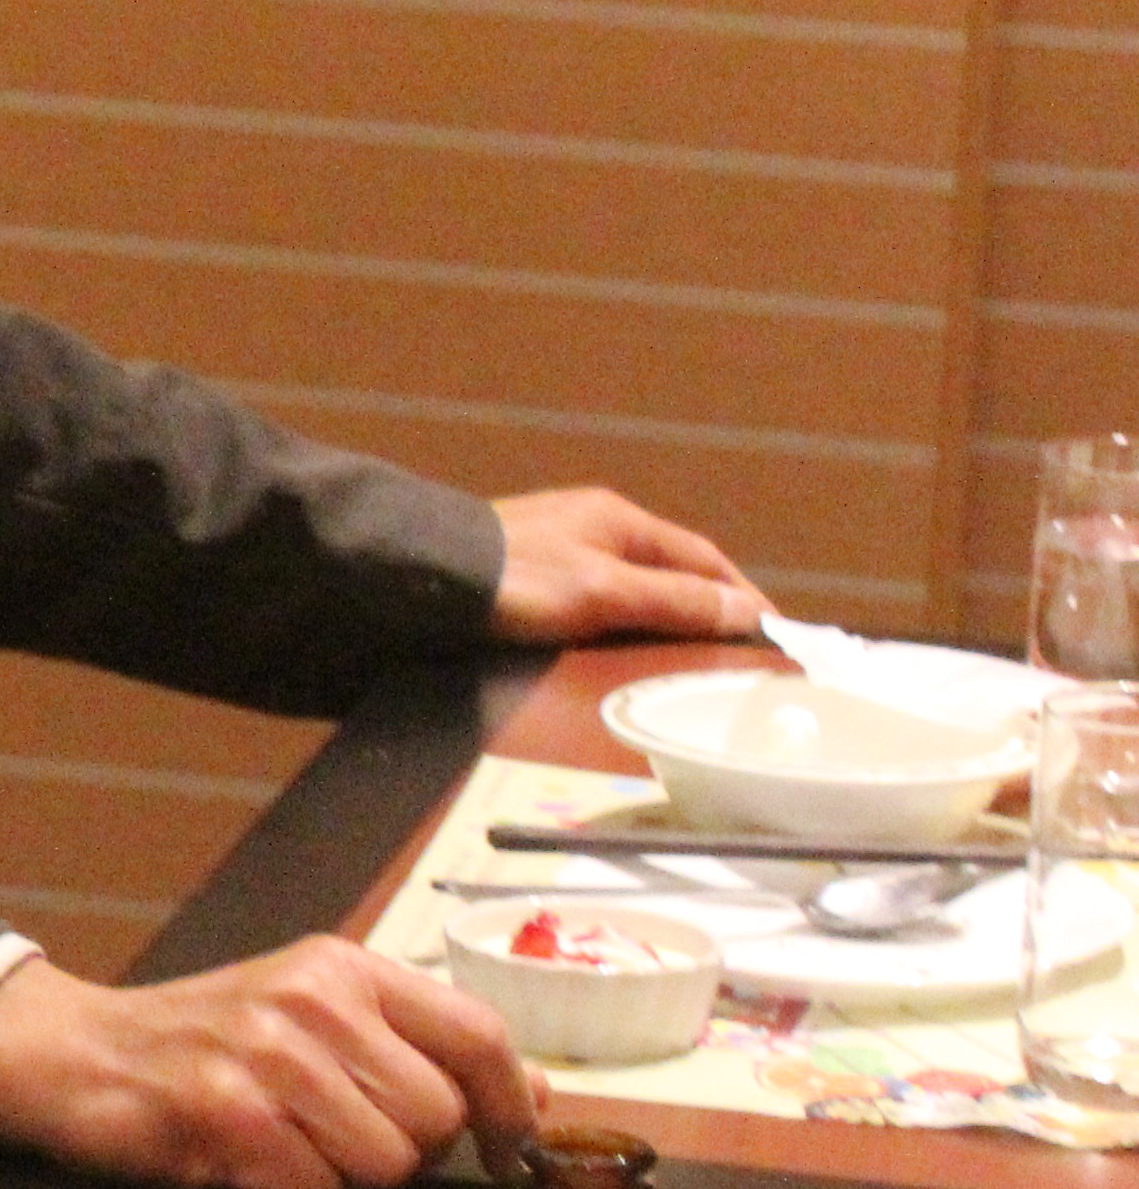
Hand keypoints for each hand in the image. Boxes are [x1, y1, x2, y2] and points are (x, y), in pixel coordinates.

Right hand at [0, 938, 539, 1188]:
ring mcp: (270, 1055)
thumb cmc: (201, 1042)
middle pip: (437, 1116)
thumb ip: (413, 1045)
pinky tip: (246, 1158)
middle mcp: (314, 1000)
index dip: (512, 1106)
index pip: (478, 1034)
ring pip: (386, 1162)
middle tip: (336, 1136)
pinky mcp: (229, 1114)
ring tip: (286, 1143)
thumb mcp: (311, 1015)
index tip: (512, 1150)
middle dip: (403, 1150)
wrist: (74, 1052)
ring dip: (344, 1175)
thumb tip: (531, 1091)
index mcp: (344, 968)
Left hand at [489, 489, 765, 646]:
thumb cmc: (511, 580)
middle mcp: (592, 530)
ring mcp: (558, 554)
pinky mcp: (528, 583)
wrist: (415, 579)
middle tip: (735, 660)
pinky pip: (596, 606)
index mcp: (618, 520)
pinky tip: (623, 659)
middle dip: (704, 613)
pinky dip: (621, 630)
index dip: (740, 597)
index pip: (703, 558)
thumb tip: (744, 612)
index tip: (773, 636)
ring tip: (689, 668)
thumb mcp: (602, 593)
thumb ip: (672, 601)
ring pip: (632, 592)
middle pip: (669, 574)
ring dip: (662, 625)